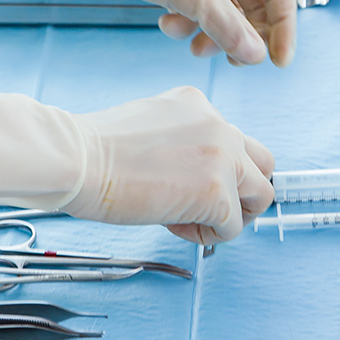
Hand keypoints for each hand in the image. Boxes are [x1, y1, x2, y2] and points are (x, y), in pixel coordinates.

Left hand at [0, 0, 295, 66]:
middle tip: (230, 62)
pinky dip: (189, 26)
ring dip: (213, 35)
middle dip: (243, 36)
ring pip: (224, 15)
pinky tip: (167, 26)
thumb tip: (257, 56)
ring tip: (194, 48)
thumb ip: (224, 24)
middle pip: (253, 6)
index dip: (283, 26)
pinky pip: (198, 15)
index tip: (278, 62)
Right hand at [0, 77, 273, 244]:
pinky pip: (232, 227)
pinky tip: (173, 224)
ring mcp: (222, 155)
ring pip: (261, 194)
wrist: (76, 158)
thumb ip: (183, 142)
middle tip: (205, 209)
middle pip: (263, 163)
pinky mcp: (217, 191)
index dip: (212, 170)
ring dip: (231, 216)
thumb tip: (196, 179)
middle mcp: (217, 122)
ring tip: (188, 219)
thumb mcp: (151, 127)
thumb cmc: (96, 150)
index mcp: (197, 102)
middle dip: (241, 191)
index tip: (180, 183)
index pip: (232, 139)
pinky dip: (208, 236)